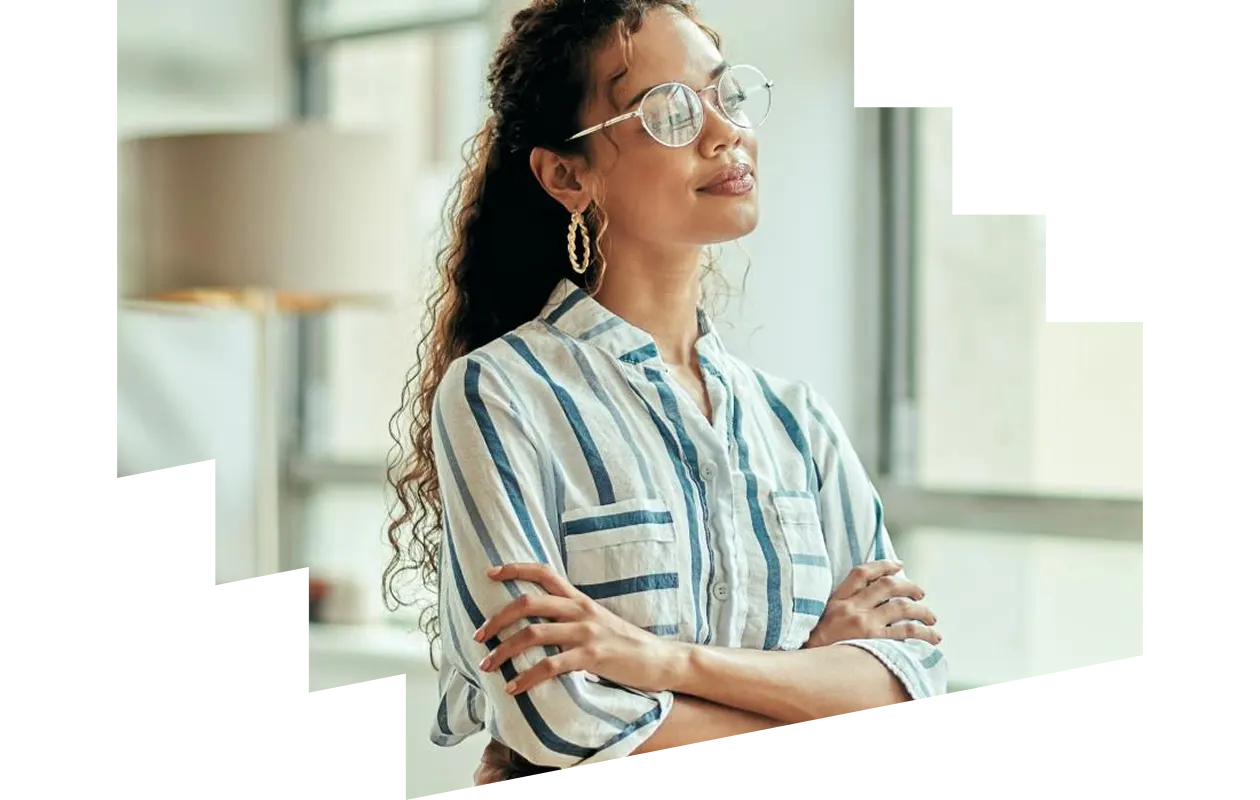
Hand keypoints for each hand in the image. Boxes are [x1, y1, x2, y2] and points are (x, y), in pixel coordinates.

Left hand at [475, 563, 683, 695]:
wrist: (661, 659)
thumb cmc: (627, 645)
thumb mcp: (598, 622)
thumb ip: (571, 619)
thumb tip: (539, 626)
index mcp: (580, 599)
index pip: (544, 573)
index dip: (515, 569)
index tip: (489, 573)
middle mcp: (581, 610)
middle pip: (528, 602)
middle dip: (497, 618)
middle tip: (478, 635)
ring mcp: (587, 632)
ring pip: (533, 634)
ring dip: (504, 650)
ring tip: (487, 665)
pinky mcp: (593, 657)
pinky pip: (551, 666)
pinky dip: (527, 678)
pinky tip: (514, 688)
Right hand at [804, 560, 941, 648]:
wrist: (808, 667)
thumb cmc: (816, 646)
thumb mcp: (823, 618)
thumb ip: (842, 607)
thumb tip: (870, 601)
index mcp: (838, 599)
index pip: (862, 572)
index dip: (883, 565)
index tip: (898, 565)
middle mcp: (852, 607)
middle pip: (888, 586)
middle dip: (909, 586)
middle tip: (921, 593)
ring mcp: (863, 624)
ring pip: (902, 608)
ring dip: (922, 611)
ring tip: (931, 618)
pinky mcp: (873, 641)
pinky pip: (905, 632)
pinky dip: (922, 632)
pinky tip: (932, 637)